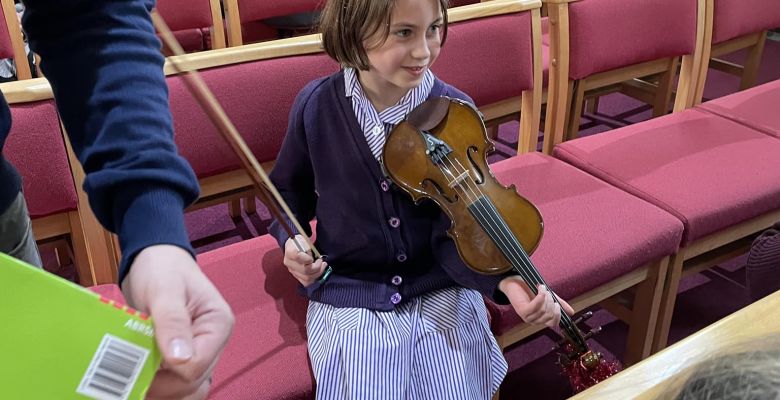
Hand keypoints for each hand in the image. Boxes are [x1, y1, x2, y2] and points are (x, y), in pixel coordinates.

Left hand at [121, 245, 233, 399]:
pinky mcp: (182, 357)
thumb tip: (179, 358)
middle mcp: (213, 342)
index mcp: (217, 324)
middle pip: (192, 382)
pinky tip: (137, 375)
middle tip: (126, 370)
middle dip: (160, 383)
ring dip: (160, 389)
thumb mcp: (164, 289)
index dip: (166, 369)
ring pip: (186, 389)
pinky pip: (175, 383)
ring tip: (131, 376)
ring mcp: (199, 351)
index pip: (197, 365)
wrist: (155, 259)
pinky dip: (157, 385)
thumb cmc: (162, 268)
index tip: (136, 359)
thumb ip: (172, 321)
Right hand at [283, 234, 326, 286]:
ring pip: (307, 278)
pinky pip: (306, 282)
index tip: (313, 257)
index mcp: (290, 252)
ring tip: (322, 266)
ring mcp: (292, 271)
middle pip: (305, 270)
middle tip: (322, 262)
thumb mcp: (304, 239)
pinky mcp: (296, 276)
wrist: (293, 246)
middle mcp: (289, 263)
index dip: (308, 259)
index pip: (298, 257)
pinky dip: (314, 278)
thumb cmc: (300, 242)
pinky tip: (318, 272)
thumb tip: (313, 257)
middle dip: (317, 267)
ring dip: (318, 273)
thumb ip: (307, 247)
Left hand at [499, 276, 573, 328]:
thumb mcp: (548, 297)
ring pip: (543, 311)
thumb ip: (559, 304)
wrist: (514, 281)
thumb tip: (572, 312)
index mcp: (541, 318)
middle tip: (548, 292)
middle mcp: (534, 320)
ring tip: (542, 288)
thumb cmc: (530, 289)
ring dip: (546, 297)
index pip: (553, 323)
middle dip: (551, 302)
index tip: (557, 303)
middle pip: (550, 316)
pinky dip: (540, 296)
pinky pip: (536, 307)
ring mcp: (527, 317)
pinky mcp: (522, 310)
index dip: (558, 314)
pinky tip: (540, 288)